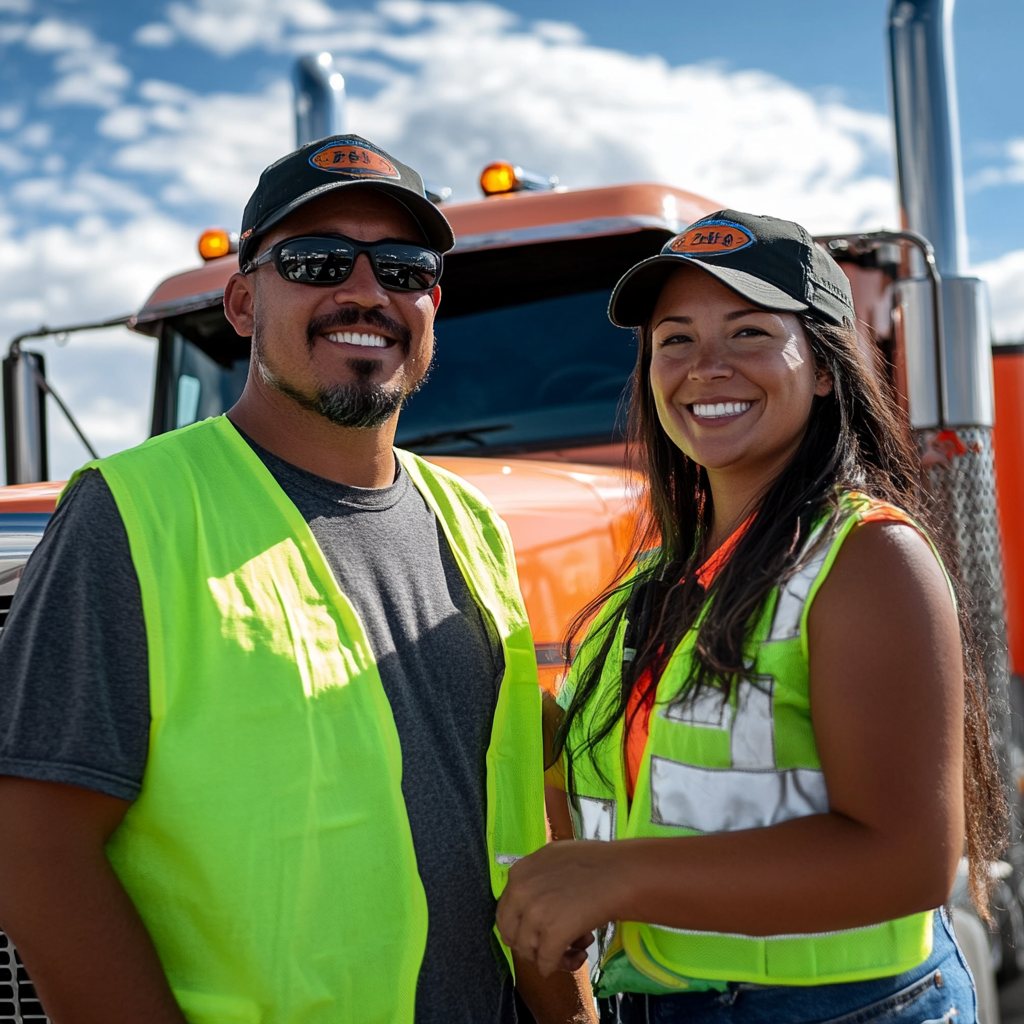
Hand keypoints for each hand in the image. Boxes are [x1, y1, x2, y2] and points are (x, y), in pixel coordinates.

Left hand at [497, 840, 627, 975]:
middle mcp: (520, 893)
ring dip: (552, 956)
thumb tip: (529, 902)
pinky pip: (547, 963)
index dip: (523, 927)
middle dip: (532, 945)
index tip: (540, 932)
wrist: (618, 872)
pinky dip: (564, 966)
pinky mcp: (552, 934)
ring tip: (577, 946)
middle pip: (511, 936)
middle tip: (554, 944)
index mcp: (518, 874)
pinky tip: (580, 956)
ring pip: (528, 952)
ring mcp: (534, 914)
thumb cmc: (593, 862)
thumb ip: (534, 879)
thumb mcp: (552, 860)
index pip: (505, 913)